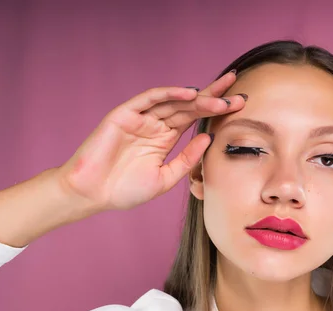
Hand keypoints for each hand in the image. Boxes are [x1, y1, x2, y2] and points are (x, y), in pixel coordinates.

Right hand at [56, 71, 245, 210]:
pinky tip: (190, 93)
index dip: (216, 110)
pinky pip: (149, 99)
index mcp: (165, 138)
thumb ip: (187, 159)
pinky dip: (169, 94)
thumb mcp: (165, 178)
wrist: (92, 194)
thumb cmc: (124, 189)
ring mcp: (140, 118)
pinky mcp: (125, 114)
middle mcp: (155, 124)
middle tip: (238, 93)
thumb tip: (210, 138)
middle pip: (189, 106)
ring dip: (198, 98)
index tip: (240, 105)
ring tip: (221, 97)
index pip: (195, 118)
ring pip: (174, 101)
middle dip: (214, 99)